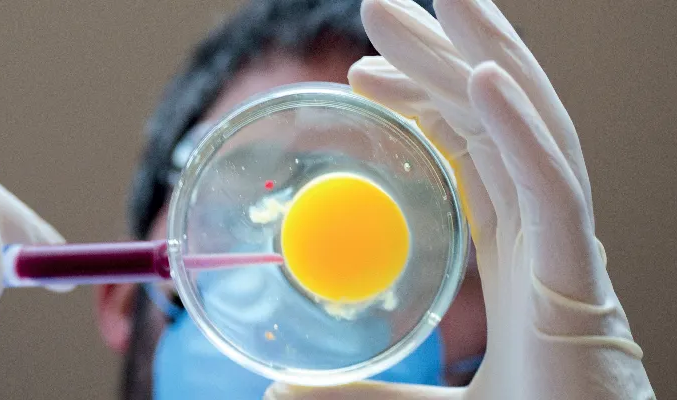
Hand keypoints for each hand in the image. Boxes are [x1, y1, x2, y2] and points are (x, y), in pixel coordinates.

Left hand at [265, 0, 654, 397]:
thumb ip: (362, 394)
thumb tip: (277, 395)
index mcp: (515, 256)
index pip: (469, 153)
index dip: (425, 102)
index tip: (365, 72)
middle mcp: (544, 237)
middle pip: (495, 123)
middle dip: (445, 53)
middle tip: (383, 6)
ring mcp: (565, 250)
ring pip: (528, 132)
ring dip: (484, 55)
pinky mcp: (580, 278)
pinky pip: (553, 185)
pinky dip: (519, 127)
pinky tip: (483, 74)